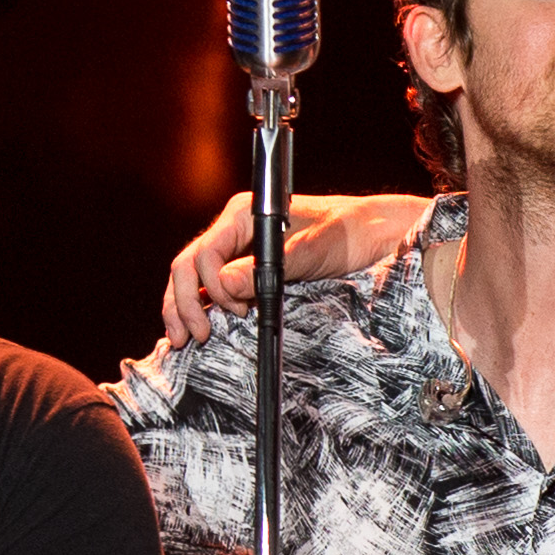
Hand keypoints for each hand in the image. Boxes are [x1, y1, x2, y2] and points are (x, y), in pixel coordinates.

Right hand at [159, 190, 423, 346]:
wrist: (370, 234)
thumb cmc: (347, 233)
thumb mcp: (311, 251)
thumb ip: (266, 269)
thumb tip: (224, 285)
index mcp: (243, 215)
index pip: (206, 253)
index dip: (211, 286)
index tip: (235, 311)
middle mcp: (235, 229)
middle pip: (190, 264)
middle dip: (184, 301)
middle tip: (191, 337)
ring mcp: (239, 248)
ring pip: (195, 276)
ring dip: (185, 306)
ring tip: (183, 339)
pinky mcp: (249, 266)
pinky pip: (214, 285)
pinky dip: (203, 305)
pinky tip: (201, 325)